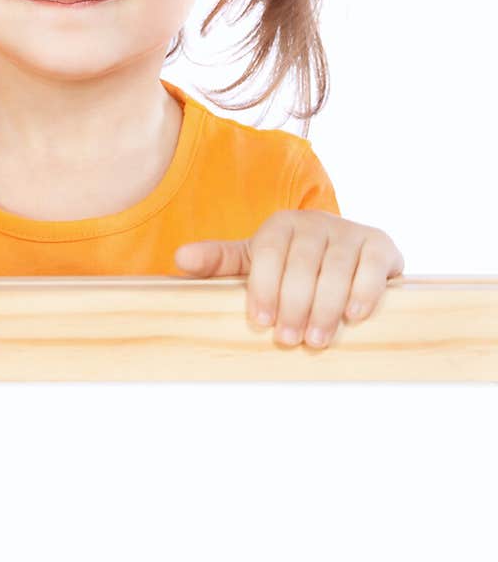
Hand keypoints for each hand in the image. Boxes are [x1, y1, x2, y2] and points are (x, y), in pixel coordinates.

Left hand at [173, 210, 404, 348]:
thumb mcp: (252, 263)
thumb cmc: (290, 267)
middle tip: (289, 339)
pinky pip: (373, 265)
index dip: (264, 286)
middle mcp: (315, 222)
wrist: (343, 257)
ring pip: (338, 266)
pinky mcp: (380, 244)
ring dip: (327, 306)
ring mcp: (349, 231)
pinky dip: (364, 290)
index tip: (261, 320)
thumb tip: (180, 259)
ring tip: (317, 339)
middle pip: (304, 261)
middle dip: (295, 303)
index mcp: (280, 225)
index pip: (269, 252)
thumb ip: (219, 261)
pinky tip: (354, 316)